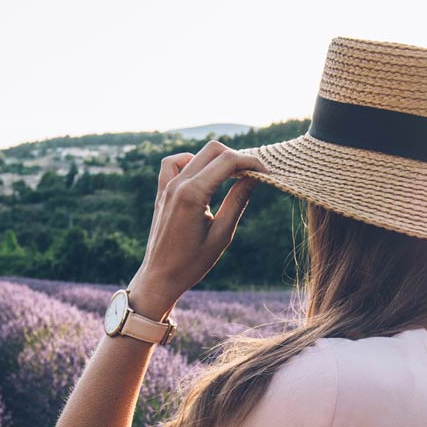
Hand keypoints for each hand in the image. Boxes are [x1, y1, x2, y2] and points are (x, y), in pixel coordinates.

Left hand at [127, 140, 261, 318]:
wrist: (160, 276)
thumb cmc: (192, 262)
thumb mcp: (222, 234)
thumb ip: (238, 201)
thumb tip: (255, 177)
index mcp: (193, 194)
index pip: (228, 161)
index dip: (251, 163)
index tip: (266, 174)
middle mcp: (178, 184)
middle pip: (213, 150)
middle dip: (237, 158)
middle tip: (252, 175)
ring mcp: (167, 186)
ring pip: (196, 154)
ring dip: (217, 159)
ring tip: (232, 176)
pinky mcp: (162, 191)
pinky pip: (173, 163)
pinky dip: (190, 161)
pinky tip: (202, 175)